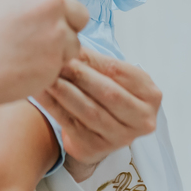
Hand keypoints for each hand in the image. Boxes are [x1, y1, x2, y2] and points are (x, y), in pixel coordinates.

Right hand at [0, 0, 88, 144]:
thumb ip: (33, 2)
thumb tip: (59, 13)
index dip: (50, 16)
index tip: (30, 28)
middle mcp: (51, 1)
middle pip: (79, 17)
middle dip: (64, 31)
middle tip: (36, 45)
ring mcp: (56, 31)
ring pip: (73, 45)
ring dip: (56, 55)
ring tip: (22, 59)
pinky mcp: (56, 61)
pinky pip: (62, 68)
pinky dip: (47, 73)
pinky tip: (20, 71)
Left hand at [33, 47, 161, 180]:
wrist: (98, 132)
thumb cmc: (108, 95)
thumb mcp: (112, 77)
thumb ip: (96, 63)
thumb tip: (70, 41)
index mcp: (150, 94)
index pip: (118, 72)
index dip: (92, 59)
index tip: (70, 47)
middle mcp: (141, 119)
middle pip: (108, 93)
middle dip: (79, 75)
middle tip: (57, 61)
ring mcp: (121, 137)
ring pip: (89, 111)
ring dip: (64, 91)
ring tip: (46, 76)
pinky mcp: (96, 148)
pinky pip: (72, 124)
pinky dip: (54, 106)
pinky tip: (41, 93)